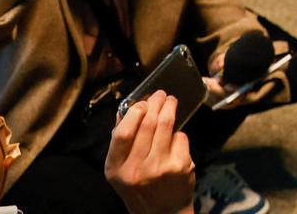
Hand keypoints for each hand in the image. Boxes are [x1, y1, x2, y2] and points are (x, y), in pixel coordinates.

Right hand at [105, 90, 194, 213]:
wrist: (161, 213)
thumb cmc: (139, 186)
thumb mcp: (120, 171)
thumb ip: (121, 144)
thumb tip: (127, 110)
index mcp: (116, 168)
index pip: (122, 133)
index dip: (134, 112)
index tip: (142, 103)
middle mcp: (136, 169)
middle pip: (147, 124)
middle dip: (156, 103)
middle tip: (161, 94)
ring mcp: (160, 167)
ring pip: (166, 125)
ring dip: (170, 107)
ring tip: (171, 101)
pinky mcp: (180, 166)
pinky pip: (181, 137)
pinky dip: (179, 133)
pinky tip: (175, 135)